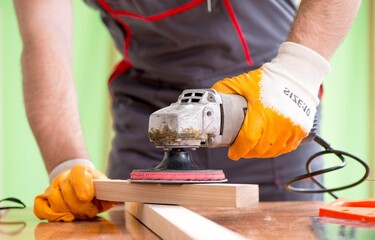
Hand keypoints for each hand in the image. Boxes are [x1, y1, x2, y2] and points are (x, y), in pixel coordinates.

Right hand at [34, 165, 117, 220]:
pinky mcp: (44, 198)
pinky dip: (51, 214)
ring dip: (69, 212)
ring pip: (55, 201)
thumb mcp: (104, 186)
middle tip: (91, 212)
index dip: (82, 186)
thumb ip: (110, 192)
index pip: (78, 174)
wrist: (80, 182)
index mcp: (81, 170)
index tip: (88, 196)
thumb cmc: (94, 187)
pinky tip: (64, 217)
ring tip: (80, 215)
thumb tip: (118, 198)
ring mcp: (52, 187)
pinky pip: (40, 207)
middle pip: (67, 192)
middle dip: (80, 206)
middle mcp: (64, 177)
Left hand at [212, 42, 329, 159]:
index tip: (232, 153)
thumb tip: (209, 98)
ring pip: (273, 151)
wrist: (296, 73)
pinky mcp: (301, 130)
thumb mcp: (242, 82)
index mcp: (261, 113)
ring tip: (254, 149)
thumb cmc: (268, 79)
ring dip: (261, 153)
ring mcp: (291, 128)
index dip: (238, 150)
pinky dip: (277, 150)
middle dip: (247, 152)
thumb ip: (224, 90)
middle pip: (259, 149)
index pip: (247, 140)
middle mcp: (278, 123)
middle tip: (241, 150)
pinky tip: (270, 148)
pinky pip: (287, 148)